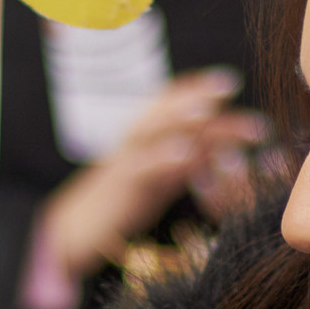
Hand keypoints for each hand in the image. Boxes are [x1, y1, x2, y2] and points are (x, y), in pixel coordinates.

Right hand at [36, 70, 267, 280]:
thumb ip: (190, 161)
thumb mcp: (163, 179)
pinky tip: (186, 153)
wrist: (79, 228)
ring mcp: (127, 161)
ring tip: (207, 108)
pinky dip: (163, 157)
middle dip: (197, 93)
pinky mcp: (121, 186)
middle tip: (229, 83)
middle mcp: (137, 142)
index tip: (230, 81)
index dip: (198, 89)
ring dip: (180, 116)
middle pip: (165, 108)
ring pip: (152, 130)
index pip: (172, 103)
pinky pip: (141, 167)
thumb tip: (227, 148)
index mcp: (147, 138)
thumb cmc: (125, 201)